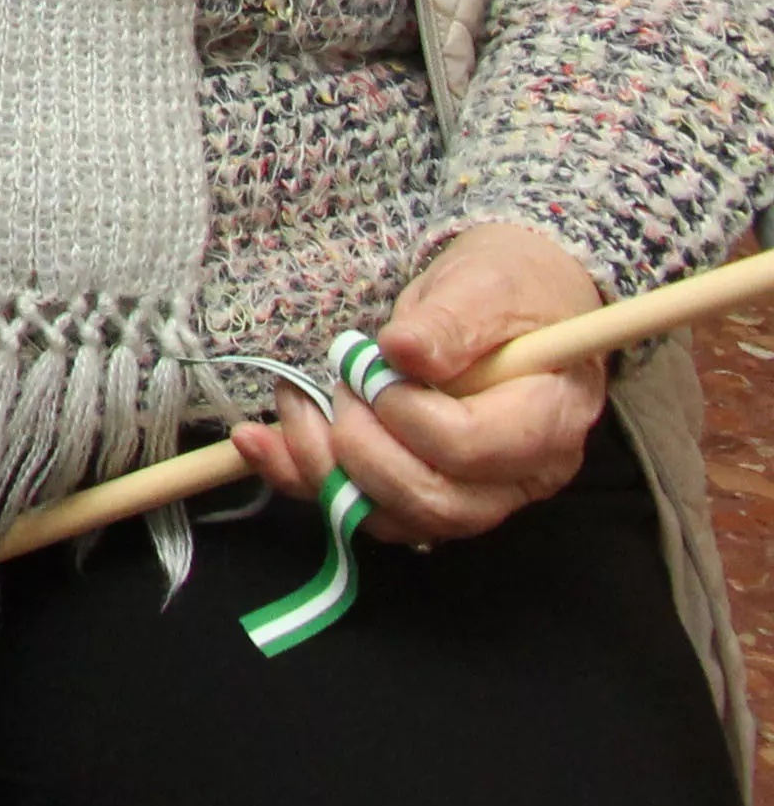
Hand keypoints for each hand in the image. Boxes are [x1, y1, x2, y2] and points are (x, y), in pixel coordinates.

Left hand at [233, 222, 607, 545]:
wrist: (508, 305)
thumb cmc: (508, 293)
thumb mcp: (484, 287)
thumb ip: (452, 322)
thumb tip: (404, 351)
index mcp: (548, 424)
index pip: (470, 449)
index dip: (407, 415)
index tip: (374, 367)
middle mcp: (517, 478)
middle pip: (434, 502)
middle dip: (361, 448)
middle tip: (336, 386)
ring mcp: (473, 495)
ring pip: (394, 518)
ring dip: (324, 466)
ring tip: (294, 400)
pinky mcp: (422, 492)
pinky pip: (360, 508)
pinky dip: (301, 477)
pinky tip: (257, 440)